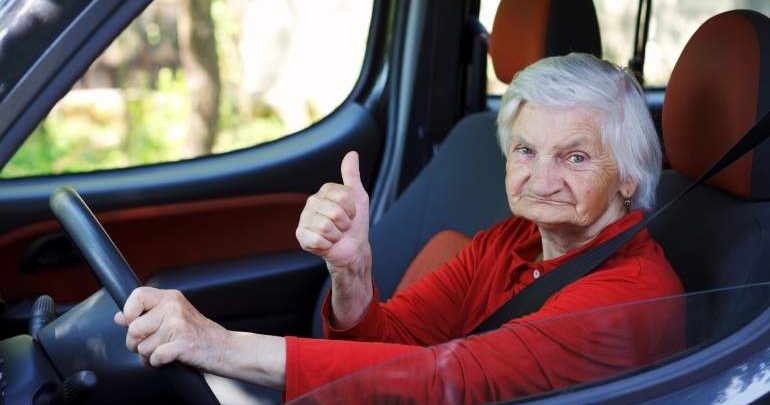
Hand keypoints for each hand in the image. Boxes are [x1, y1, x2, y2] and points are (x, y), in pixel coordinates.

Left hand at [114, 287, 229, 370]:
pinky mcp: (182, 343)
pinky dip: (158, 363)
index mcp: (170, 297)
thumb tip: (120, 317)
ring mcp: (178, 324)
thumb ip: (146, 315)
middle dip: (136, 343)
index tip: (132, 323)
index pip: (137, 295)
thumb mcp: (173, 317)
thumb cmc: (199, 334)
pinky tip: (169, 358)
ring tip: (163, 352)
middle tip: (151, 344)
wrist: (225, 348)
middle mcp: (173, 307)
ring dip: (149, 356)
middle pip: (134, 328)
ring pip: (142, 347)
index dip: (128, 312)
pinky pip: (154, 358)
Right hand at [296, 151, 370, 274]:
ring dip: (337, 235)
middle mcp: (312, 202)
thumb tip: (352, 154)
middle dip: (344, 223)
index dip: (352, 209)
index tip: (350, 213)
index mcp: (325, 191)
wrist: (352, 248)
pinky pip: (317, 240)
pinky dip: (327, 245)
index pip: (343, 196)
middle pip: (335, 212)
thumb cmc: (355, 223)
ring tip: (335, 234)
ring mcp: (304, 219)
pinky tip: (327, 243)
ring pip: (326, 227)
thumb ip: (352, 176)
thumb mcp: (358, 198)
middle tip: (343, 226)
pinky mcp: (301, 236)